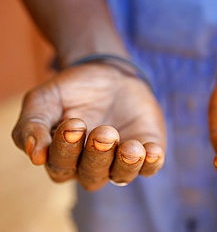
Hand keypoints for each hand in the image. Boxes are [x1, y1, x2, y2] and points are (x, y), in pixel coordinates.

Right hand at [12, 63, 165, 190]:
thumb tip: (35, 155)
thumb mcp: (44, 100)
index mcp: (63, 157)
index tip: (73, 124)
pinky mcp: (145, 151)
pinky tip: (150, 150)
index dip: (66, 150)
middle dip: (98, 155)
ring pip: (122, 176)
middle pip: (92, 175)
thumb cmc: (73, 90)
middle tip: (103, 132)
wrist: (109, 73)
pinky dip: (151, 162)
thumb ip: (32, 125)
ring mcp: (120, 160)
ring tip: (130, 147)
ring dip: (126, 164)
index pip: (61, 166)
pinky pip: (150, 167)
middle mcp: (92, 165)